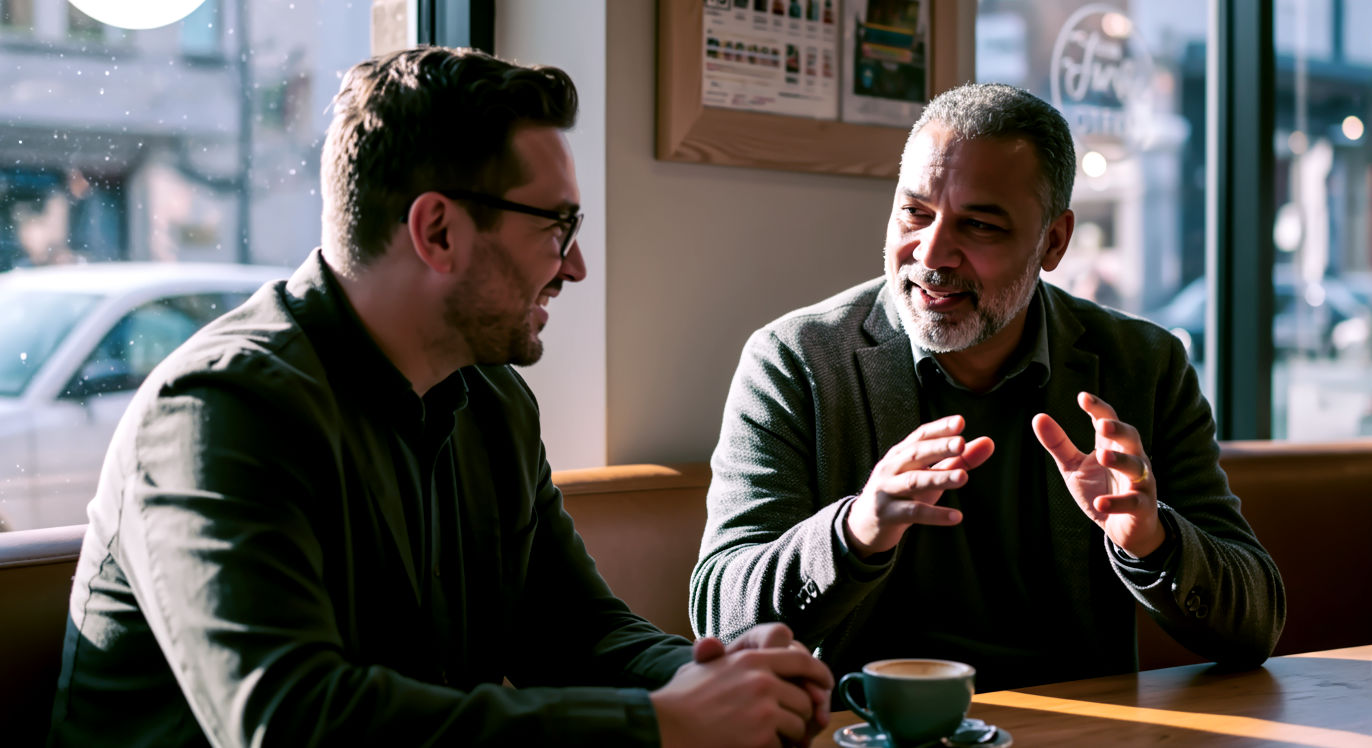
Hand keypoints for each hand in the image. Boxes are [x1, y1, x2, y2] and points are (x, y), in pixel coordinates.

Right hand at [653, 631, 832, 747]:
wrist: (665, 727)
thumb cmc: (680, 700)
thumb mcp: (705, 666)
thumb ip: (729, 655)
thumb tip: (731, 646)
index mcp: (751, 658)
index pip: (801, 659)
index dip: (819, 673)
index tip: (824, 685)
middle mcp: (762, 679)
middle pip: (804, 698)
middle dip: (798, 715)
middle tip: (782, 726)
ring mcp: (764, 708)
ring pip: (799, 724)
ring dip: (787, 736)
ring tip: (762, 736)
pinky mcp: (761, 735)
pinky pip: (784, 746)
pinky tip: (751, 746)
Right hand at [845, 415, 994, 557]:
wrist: (865, 524)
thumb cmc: (903, 494)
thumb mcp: (931, 475)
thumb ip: (960, 460)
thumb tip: (989, 442)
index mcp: (901, 454)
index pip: (920, 435)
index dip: (940, 428)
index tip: (960, 422)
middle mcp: (891, 468)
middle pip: (916, 454)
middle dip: (938, 447)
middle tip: (961, 443)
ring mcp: (886, 490)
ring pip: (914, 481)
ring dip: (939, 478)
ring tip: (963, 478)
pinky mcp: (887, 514)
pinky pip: (913, 512)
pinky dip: (935, 515)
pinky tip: (956, 517)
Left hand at [1032, 392, 1164, 557]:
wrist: (1122, 528)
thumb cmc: (1099, 489)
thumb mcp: (1074, 467)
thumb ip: (1058, 444)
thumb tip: (1038, 416)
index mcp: (1112, 445)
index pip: (1108, 420)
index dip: (1098, 408)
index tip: (1083, 397)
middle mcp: (1132, 458)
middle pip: (1131, 437)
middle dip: (1118, 429)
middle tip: (1102, 424)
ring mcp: (1140, 482)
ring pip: (1136, 467)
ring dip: (1121, 460)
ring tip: (1102, 456)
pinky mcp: (1142, 506)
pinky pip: (1133, 502)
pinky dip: (1117, 502)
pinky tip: (1100, 503)